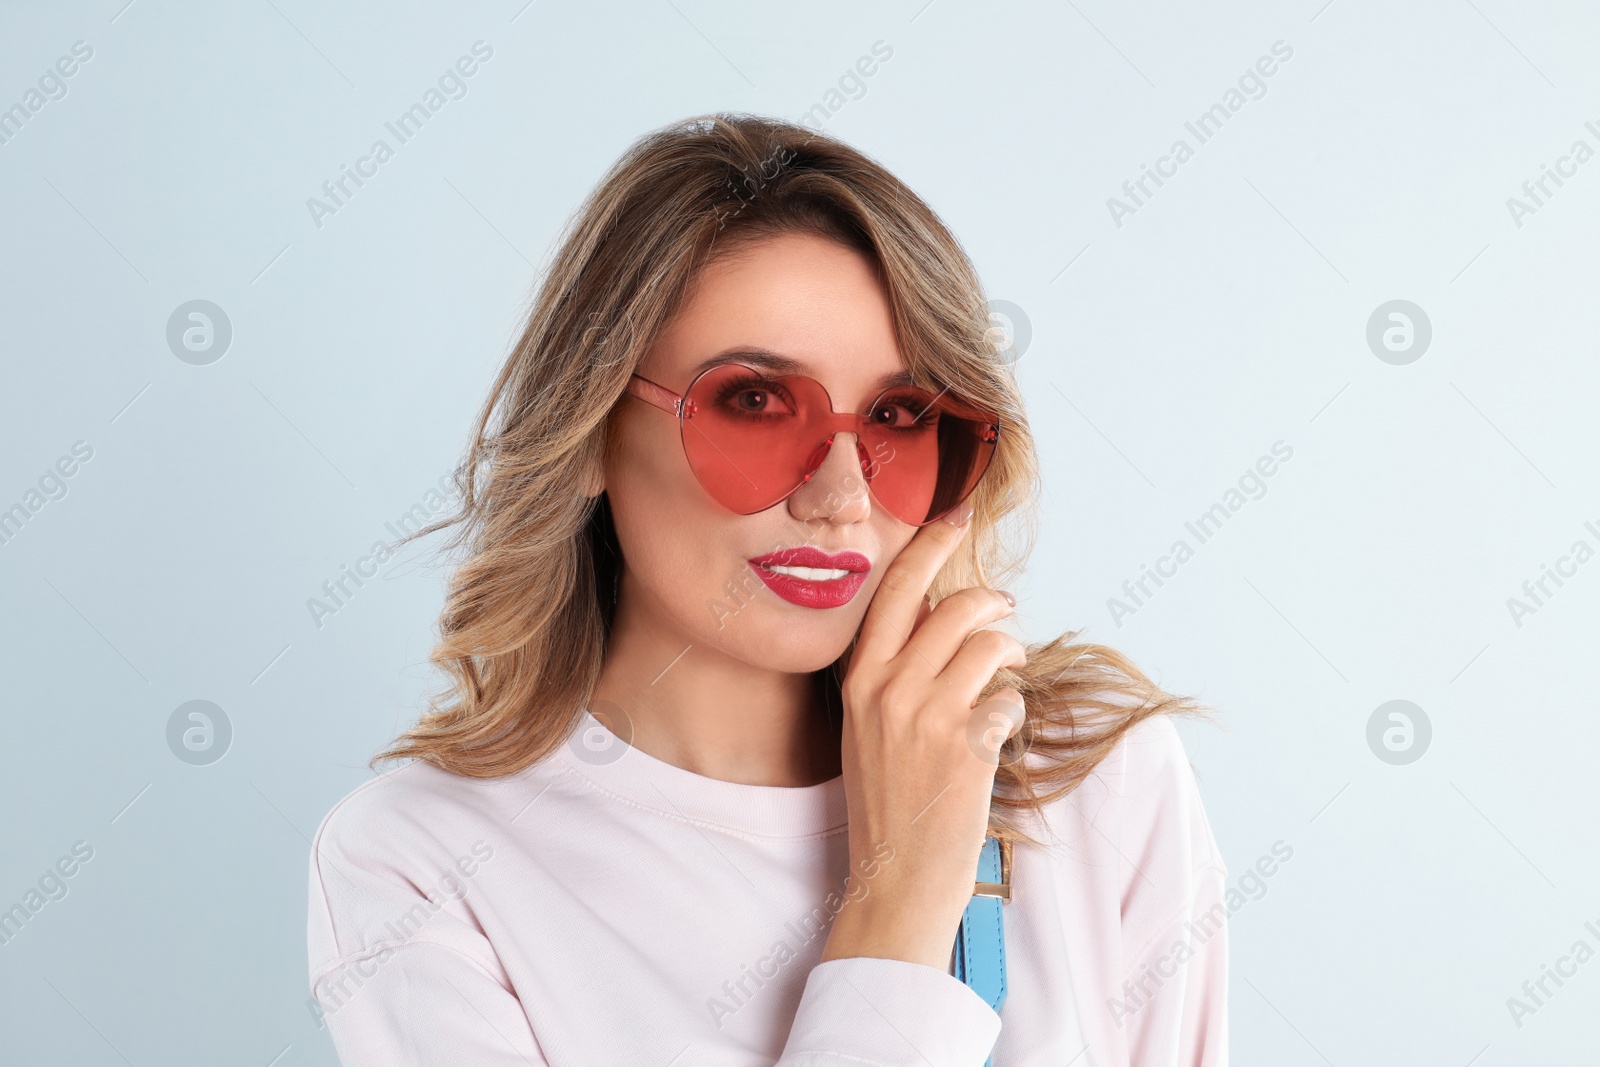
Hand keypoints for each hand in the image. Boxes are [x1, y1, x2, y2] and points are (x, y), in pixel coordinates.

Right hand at [820, 506, 1026, 971]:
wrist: (893, 878)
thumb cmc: (886, 803)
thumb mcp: (868, 727)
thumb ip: (892, 672)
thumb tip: (934, 617)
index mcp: (859, 680)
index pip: (893, 590)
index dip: (929, 544)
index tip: (953, 513)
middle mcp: (888, 690)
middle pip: (954, 608)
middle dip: (992, 600)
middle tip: (1005, 609)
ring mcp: (928, 717)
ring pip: (992, 646)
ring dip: (1010, 655)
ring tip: (1006, 676)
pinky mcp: (967, 747)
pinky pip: (1010, 699)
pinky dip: (1012, 712)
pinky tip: (995, 738)